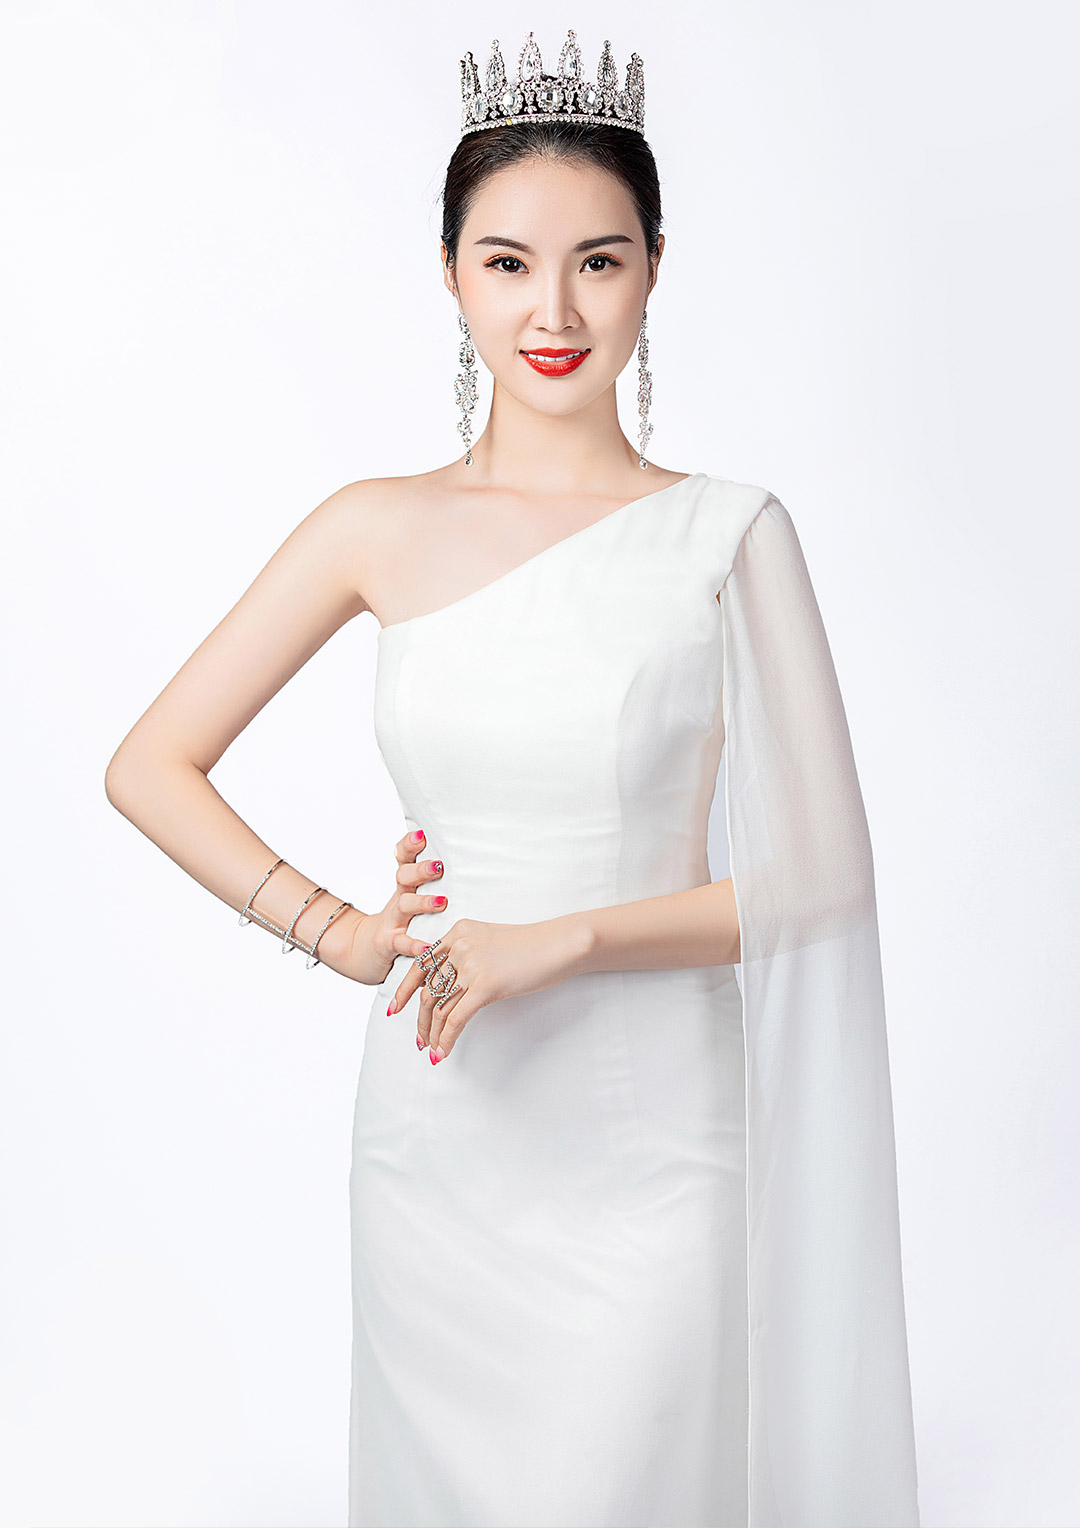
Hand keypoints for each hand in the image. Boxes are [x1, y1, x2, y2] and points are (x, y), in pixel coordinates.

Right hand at [329, 828, 447, 986]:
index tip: (421, 835)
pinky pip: (401, 943)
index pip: (403, 858)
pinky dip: (414, 946)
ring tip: (441, 901)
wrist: (364, 950)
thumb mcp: (411, 899)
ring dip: (423, 903)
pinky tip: (427, 947)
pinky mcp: (387, 944)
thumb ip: (431, 883)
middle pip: (404, 877)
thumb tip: (463, 861)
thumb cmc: (400, 922)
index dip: (409, 845)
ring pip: (405, 906)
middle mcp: (398, 899)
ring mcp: (392, 921)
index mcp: (405, 885)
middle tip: (439, 866)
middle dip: (420, 870)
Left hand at [389, 913, 592, 1062]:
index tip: (396, 1008)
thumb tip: (455, 984)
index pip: (421, 964)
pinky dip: (447, 1039)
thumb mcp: (491, 941)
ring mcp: (471, 965)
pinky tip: (444, 1052)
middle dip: (420, 1019)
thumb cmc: (533, 946)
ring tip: (432, 1050)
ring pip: (439, 1007)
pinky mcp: (485, 985)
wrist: (561, 944)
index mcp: (457, 933)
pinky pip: (456, 1019)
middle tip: (419, 1039)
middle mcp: (459, 946)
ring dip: (432, 1034)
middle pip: (428, 989)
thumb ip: (468, 954)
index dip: (405, 989)